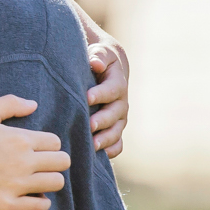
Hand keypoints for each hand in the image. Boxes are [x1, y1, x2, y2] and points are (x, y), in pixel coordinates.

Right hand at [0, 95, 69, 209]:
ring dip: (50, 181)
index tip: (37, 148)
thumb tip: (33, 104)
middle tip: (41, 164)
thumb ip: (10, 103)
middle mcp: (24, 162)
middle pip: (63, 162)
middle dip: (55, 161)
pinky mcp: (8, 205)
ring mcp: (17, 185)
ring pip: (56, 183)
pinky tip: (31, 196)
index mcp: (20, 139)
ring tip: (37, 180)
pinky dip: (41, 202)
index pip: (56, 142)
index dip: (48, 144)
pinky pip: (41, 206)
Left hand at [87, 37, 129, 157]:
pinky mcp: (115, 129)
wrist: (108, 69)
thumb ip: (98, 56)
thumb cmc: (98, 59)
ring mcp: (119, 118)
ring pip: (117, 131)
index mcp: (117, 82)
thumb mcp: (99, 52)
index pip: (112, 89)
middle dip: (103, 120)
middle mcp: (121, 102)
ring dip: (106, 139)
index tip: (87, 97)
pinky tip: (100, 157)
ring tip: (93, 146)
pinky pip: (118, 144)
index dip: (101, 94)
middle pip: (115, 113)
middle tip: (89, 125)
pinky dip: (111, 150)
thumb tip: (96, 62)